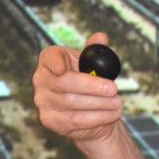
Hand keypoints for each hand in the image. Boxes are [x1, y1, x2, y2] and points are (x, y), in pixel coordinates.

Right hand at [32, 32, 123, 148]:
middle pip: (63, 83)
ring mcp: (42, 101)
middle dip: (91, 86)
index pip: (49, 57)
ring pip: (71, 103)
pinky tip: (111, 114)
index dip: (55, 62)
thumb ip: (96, 50)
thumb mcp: (93, 63)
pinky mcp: (50, 120)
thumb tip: (101, 38)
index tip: (64, 68)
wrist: (88, 109)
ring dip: (99, 103)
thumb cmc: (88, 80)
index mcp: (50, 60)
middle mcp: (41, 80)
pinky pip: (75, 119)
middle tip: (113, 89)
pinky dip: (97, 117)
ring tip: (117, 102)